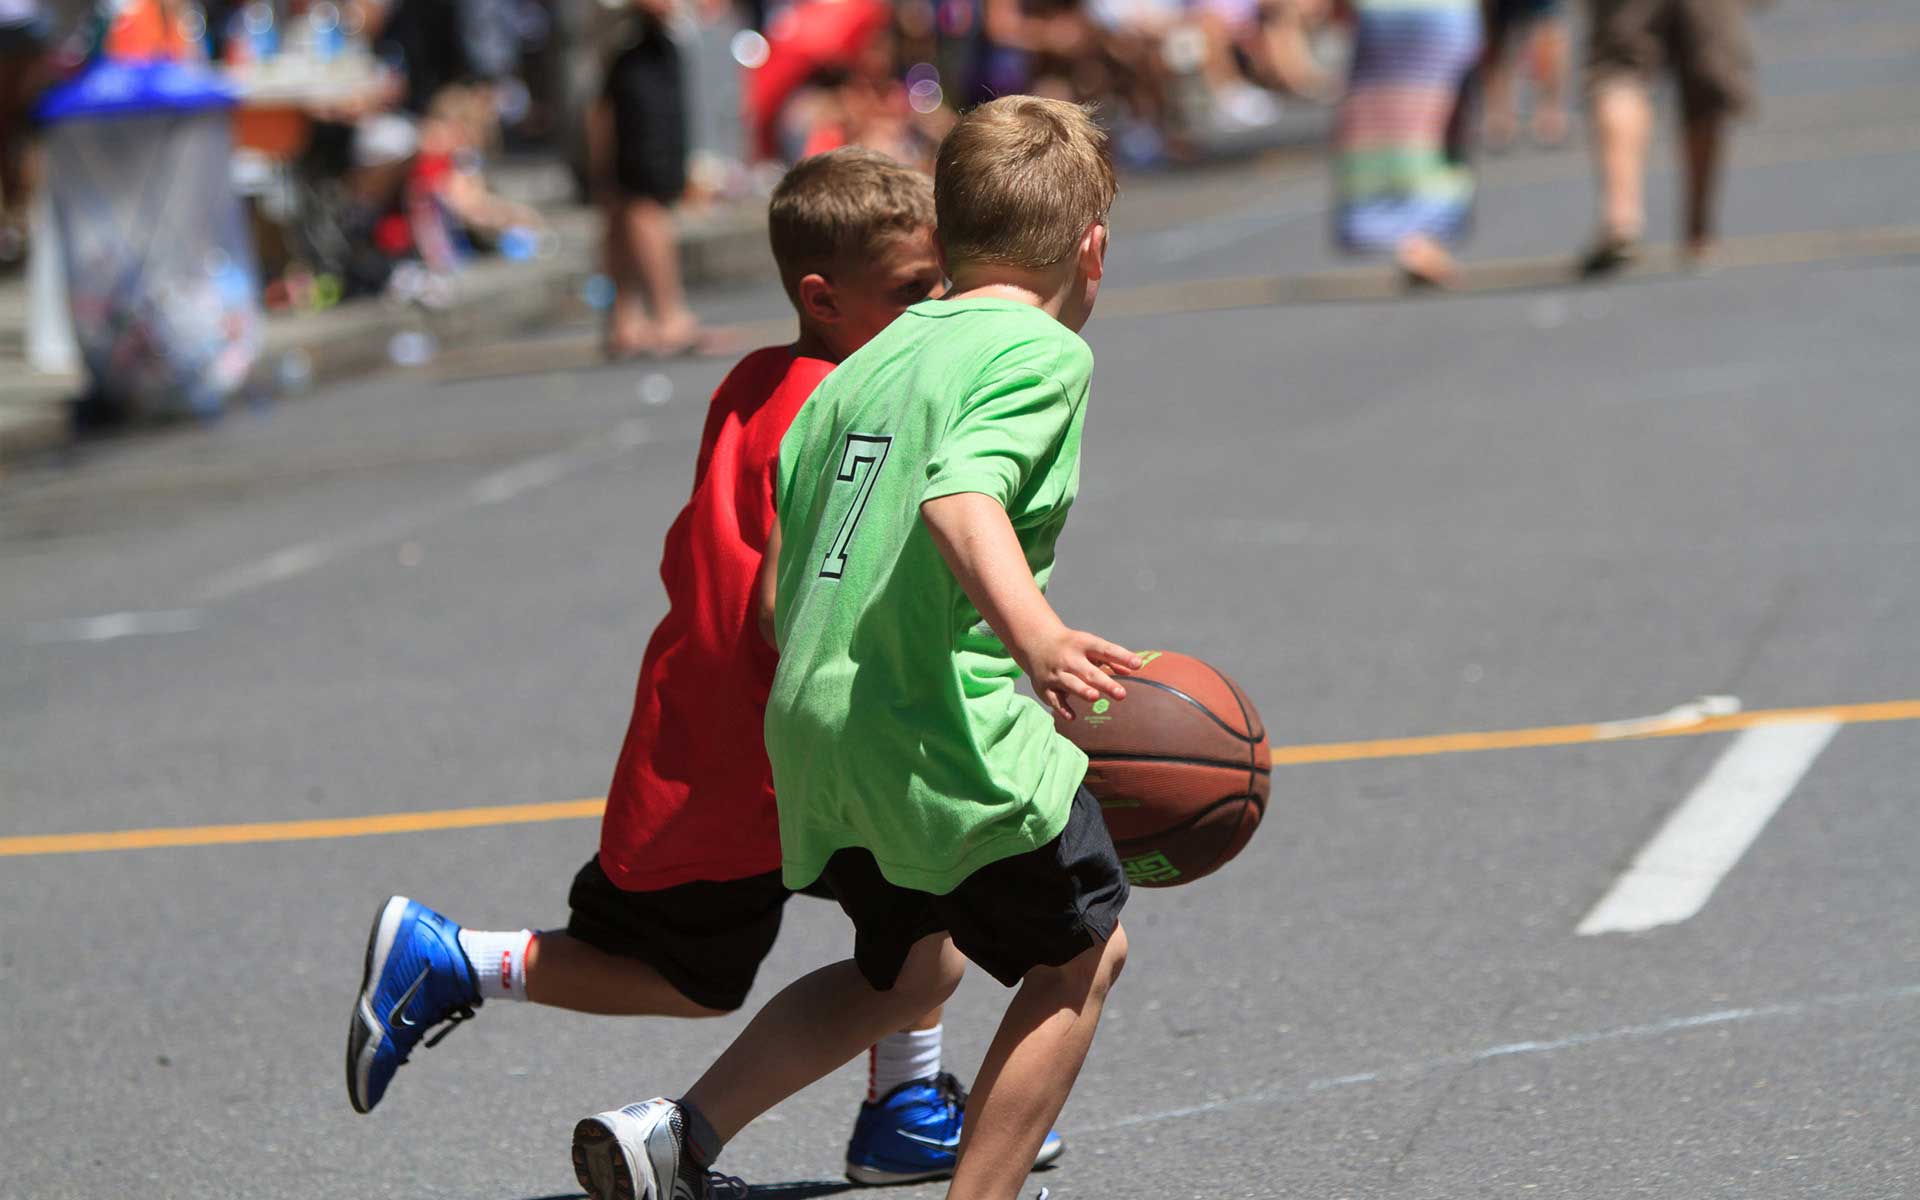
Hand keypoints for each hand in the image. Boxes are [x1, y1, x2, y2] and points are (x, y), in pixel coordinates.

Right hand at [1017, 625, 1141, 721]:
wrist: (1036, 641)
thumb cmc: (1072, 646)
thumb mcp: (1090, 645)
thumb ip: (1112, 659)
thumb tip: (1132, 670)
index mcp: (1083, 645)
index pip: (1105, 650)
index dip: (1122, 656)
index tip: (1138, 664)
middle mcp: (1069, 658)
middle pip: (1088, 672)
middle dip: (1104, 683)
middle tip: (1121, 694)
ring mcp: (1056, 673)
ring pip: (1070, 684)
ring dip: (1082, 691)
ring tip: (1095, 697)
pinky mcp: (1045, 687)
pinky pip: (1054, 699)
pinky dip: (1062, 708)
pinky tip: (1072, 717)